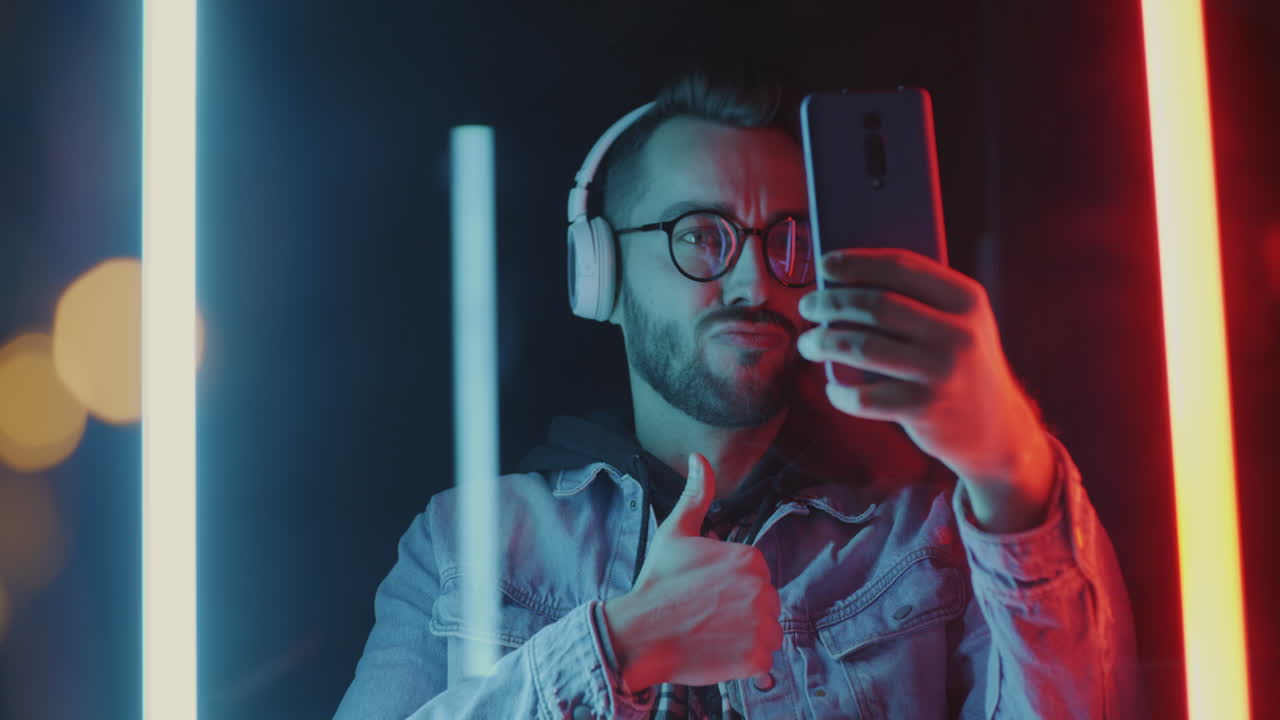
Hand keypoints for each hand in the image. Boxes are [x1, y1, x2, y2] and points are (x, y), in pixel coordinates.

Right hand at [602, 453, 782, 688]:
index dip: (731, 587)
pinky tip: (718, 653)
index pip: (756, 577)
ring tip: (713, 635)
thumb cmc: (657, 583)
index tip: (707, 594)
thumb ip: (696, 496)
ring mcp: (761, 626)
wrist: (640, 633)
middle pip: (764, 604)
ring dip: (747, 637)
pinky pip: (764, 661)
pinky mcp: (756, 658)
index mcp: (749, 558)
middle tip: (707, 616)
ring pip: (768, 633)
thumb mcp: (675, 532)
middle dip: (742, 612)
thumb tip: (700, 458)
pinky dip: (745, 662)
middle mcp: (762, 589)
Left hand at [795, 248, 1053, 531]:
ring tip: (808, 343)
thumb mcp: (958, 323)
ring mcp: (942, 372)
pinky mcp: (925, 409)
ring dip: (824, 341)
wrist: (996, 429)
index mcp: (966, 299)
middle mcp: (958, 332)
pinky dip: (840, 391)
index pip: (901, 267)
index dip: (856, 263)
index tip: (824, 265)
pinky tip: (832, 387)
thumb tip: (843, 281)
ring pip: (862, 347)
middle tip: (807, 305)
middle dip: (830, 302)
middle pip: (875, 306)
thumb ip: (918, 299)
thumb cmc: (959, 363)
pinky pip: (864, 397)